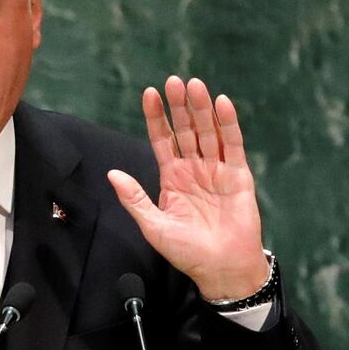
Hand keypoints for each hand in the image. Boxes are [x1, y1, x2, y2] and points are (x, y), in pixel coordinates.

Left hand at [108, 76, 268, 299]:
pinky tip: (221, 103)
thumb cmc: (186, 251)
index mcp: (171, 176)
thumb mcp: (152, 225)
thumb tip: (111, 173)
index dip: (155, 117)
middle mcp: (193, 168)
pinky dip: (228, 124)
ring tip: (194, 84)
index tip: (149, 93)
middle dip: (178, 105)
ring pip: (207, 132)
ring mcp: (216, 169)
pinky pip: (232, 144)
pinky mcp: (238, 175)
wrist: (220, 269)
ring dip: (201, 108)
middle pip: (184, 129)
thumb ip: (133, 198)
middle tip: (173, 81)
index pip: (161, 139)